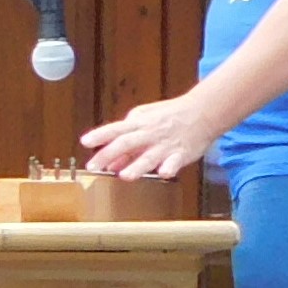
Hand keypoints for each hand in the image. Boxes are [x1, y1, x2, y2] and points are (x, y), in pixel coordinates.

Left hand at [83, 91, 227, 180]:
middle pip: (126, 143)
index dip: (99, 135)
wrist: (203, 111)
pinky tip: (163, 174)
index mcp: (139, 124)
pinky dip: (170, 167)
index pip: (115, 129)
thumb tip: (108, 162)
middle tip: (93, 166)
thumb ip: (125, 140)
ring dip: (136, 166)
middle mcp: (150, 134)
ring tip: (124, 176)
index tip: (84, 142)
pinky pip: (175, 161)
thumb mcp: (144, 121)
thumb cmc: (169, 116)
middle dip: (109, 154)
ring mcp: (166, 144)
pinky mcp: (182, 153)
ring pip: (149, 156)